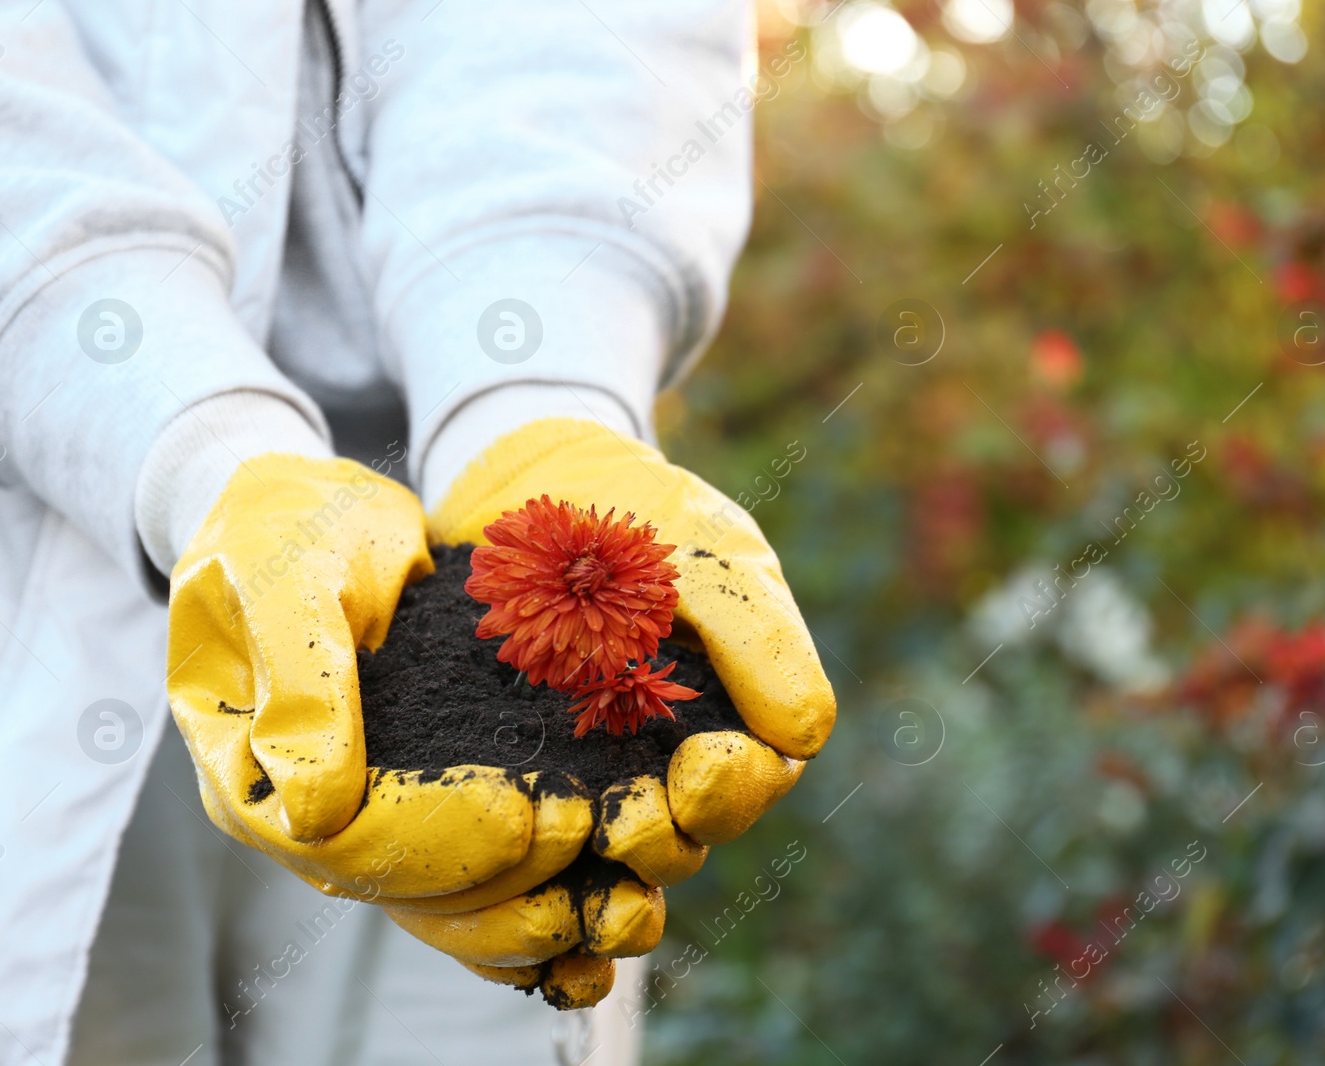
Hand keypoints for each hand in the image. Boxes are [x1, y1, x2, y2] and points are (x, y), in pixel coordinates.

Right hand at [164, 453, 667, 994]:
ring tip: (623, 898)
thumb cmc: (286, 528)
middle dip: (507, 877)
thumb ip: (301, 682)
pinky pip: (476, 878)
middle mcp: (305, 819)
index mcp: (250, 776)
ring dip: (536, 913)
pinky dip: (539, 900)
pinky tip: (609, 909)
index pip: (345, 848)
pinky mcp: (420, 802)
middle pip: (406, 895)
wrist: (308, 509)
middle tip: (589, 826)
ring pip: (449, 907)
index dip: (439, 841)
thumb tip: (313, 815)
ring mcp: (364, 817)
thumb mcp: (287, 578)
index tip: (525, 811)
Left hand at [429, 418, 835, 880]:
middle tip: (624, 823)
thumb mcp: (704, 551)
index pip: (763, 772)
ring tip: (580, 828)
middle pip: (698, 825)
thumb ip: (758, 637)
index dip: (740, 789)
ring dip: (612, 851)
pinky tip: (522, 840)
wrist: (522, 474)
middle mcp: (676, 736)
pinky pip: (549, 819)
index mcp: (737, 692)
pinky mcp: (531, 755)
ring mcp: (602, 751)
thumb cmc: (633, 503)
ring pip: (627, 839)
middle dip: (672, 835)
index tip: (698, 770)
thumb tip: (802, 738)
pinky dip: (543, 840)